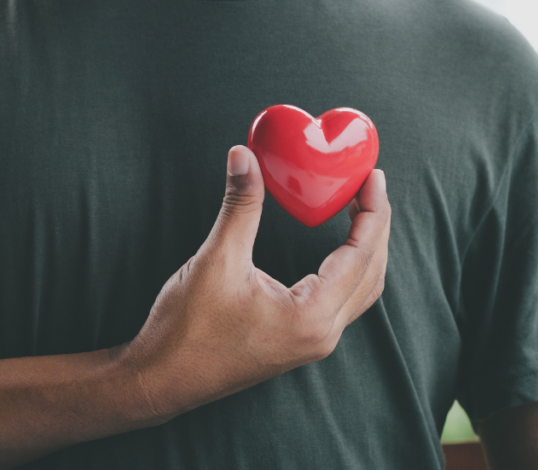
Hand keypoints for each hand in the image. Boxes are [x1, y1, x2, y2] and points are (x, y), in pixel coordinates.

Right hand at [122, 145, 390, 419]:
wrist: (161, 379)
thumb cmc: (186, 331)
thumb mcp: (216, 260)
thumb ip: (239, 206)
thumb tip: (244, 156)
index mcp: (311, 316)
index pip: (361, 255)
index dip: (372, 211)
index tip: (373, 177)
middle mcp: (321, 334)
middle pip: (371, 273)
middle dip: (376, 226)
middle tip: (370, 185)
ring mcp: (311, 343)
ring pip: (360, 291)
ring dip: (366, 250)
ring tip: (359, 210)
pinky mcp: (298, 342)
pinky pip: (341, 302)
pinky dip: (348, 269)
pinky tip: (336, 249)